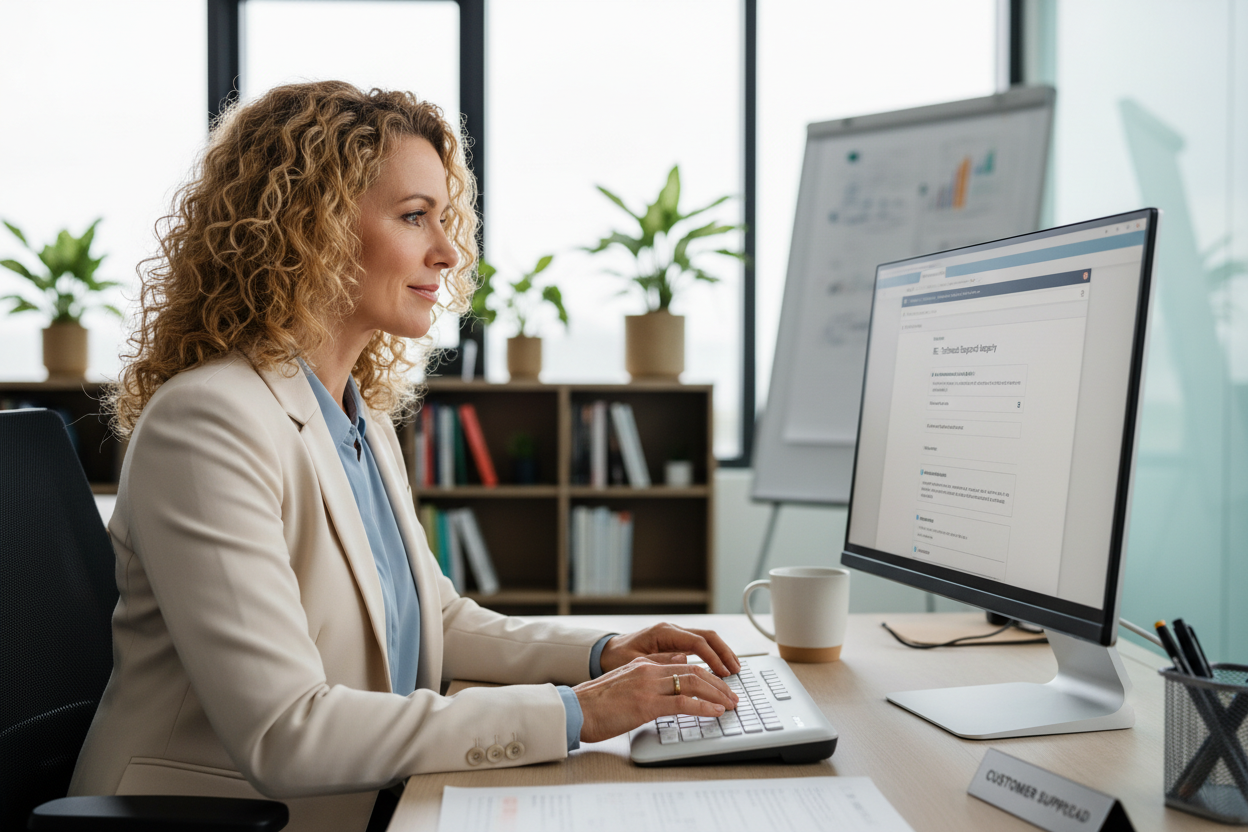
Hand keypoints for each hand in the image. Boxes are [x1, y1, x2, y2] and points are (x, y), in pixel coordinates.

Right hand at [574, 657, 738, 742]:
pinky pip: (682, 702)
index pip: (684, 664)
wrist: (575, 711)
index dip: (707, 674)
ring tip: (730, 704)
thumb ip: (647, 678)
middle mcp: (648, 670)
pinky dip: (703, 706)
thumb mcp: (624, 684)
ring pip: (692, 682)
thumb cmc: (596, 704)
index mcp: (643, 665)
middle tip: (733, 695)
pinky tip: (715, 712)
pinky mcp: (646, 704)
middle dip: (718, 683)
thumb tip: (672, 676)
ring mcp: (647, 686)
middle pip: (694, 670)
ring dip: (717, 693)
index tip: (721, 685)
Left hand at [599, 622, 740, 676]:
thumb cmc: (615, 658)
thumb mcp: (634, 662)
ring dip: (721, 654)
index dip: (714, 658)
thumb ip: (659, 661)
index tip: (724, 673)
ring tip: (733, 670)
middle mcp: (671, 630)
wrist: (604, 653)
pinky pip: (699, 646)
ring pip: (706, 640)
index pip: (697, 643)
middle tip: (736, 671)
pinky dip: (712, 655)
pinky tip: (719, 667)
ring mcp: (674, 636)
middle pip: (707, 637)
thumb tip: (685, 661)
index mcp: (663, 633)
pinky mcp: (674, 643)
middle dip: (724, 653)